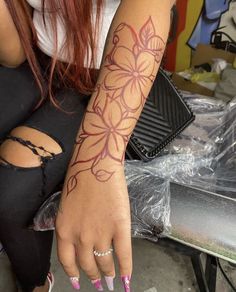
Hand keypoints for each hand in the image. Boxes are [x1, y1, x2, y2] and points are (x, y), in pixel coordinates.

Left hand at [56, 165, 131, 290]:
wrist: (96, 163)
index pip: (67, 261)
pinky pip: (124, 254)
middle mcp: (81, 236)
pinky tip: (128, 278)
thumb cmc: (80, 177)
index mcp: (65, 229)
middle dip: (94, 276)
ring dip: (109, 274)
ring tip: (112, 279)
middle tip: (100, 281)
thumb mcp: (67, 204)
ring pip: (105, 261)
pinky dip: (127, 268)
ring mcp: (101, 233)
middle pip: (87, 264)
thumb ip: (73, 223)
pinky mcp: (120, 226)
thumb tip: (83, 236)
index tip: (79, 281)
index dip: (74, 274)